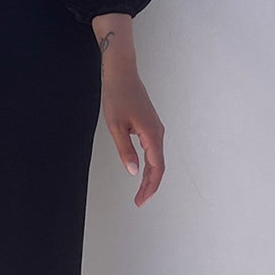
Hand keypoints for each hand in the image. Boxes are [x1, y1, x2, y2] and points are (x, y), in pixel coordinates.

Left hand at [100, 50, 165, 205]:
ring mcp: (156, 128)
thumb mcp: (116, 126)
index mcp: (151, 133)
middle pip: (159, 165)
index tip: (141, 200)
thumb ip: (125, 150)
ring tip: (140, 191)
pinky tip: (142, 170)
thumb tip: (133, 171)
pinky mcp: (151, 125)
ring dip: (150, 176)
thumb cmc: (117, 95)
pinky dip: (150, 164)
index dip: (150, 187)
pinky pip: (154, 150)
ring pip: (158, 158)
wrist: (122, 73)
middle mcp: (158, 132)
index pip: (156, 167)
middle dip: (150, 185)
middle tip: (139, 201)